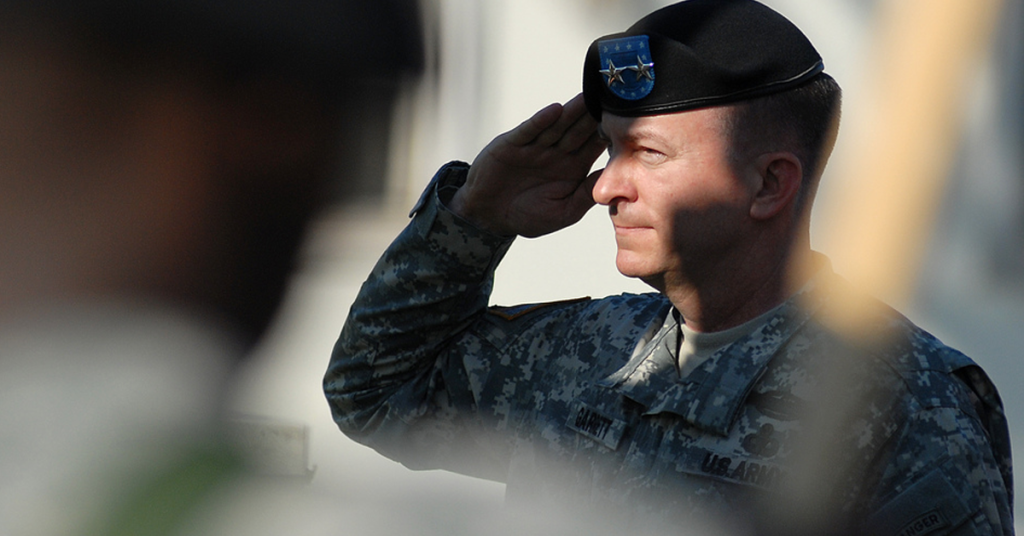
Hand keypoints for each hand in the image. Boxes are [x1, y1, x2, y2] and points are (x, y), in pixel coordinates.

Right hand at [449, 93, 606, 237]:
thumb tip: (612, 180)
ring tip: (588, 96)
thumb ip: (586, 194)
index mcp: (573, 167)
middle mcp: (556, 152)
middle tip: (613, 96)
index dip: (611, 133)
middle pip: (579, 129)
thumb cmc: (527, 216)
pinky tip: (555, 110)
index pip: (595, 145)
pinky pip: (529, 131)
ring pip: (557, 125)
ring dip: (572, 111)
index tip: (630, 120)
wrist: (489, 216)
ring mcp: (535, 146)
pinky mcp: (513, 145)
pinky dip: (541, 121)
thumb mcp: (564, 212)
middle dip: (595, 114)